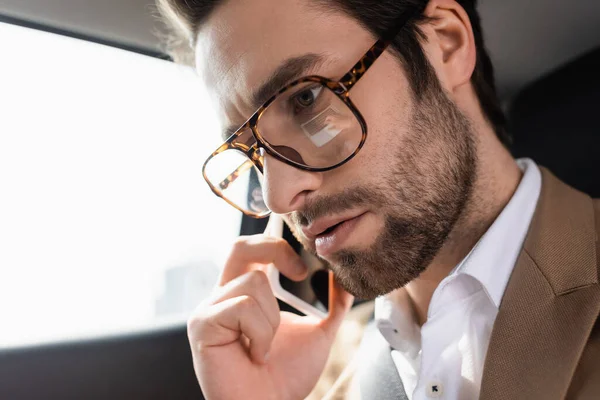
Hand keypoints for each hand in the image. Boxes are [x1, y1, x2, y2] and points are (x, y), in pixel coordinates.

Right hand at [187, 234, 353, 399]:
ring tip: (266, 347)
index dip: (275, 239)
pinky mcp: (202, 324)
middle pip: (241, 246)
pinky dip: (261, 333)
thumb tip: (343, 276)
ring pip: (253, 282)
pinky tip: (255, 354)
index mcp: (246, 292)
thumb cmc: (287, 376)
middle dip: (275, 251)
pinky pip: (242, 307)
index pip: (253, 247)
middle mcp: (224, 295)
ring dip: (273, 319)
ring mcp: (210, 308)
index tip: (303, 267)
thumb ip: (333, 304)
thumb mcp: (319, 332)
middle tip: (300, 273)